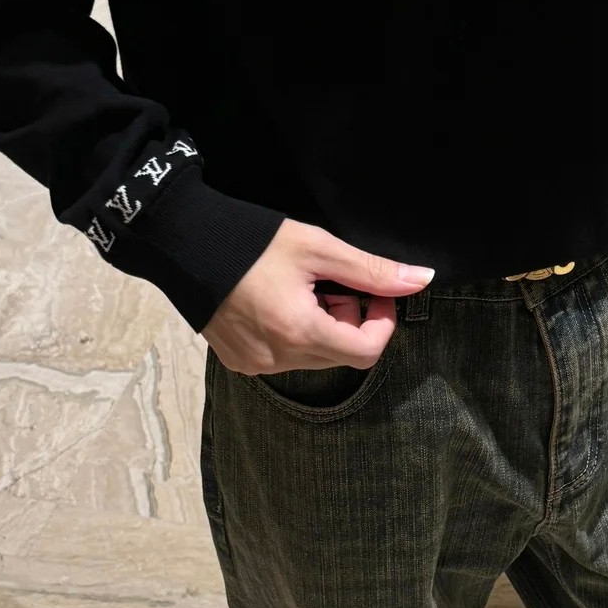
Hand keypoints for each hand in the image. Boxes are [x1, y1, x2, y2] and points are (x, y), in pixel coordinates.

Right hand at [202, 217, 433, 374]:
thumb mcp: (318, 248)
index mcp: (300, 332)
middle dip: (350, 322)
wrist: (184, 244)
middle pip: (342, 355)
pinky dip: (294, 336)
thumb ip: (372, 270)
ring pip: (314, 358)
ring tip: (302, 291)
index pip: (367, 351)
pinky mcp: (239, 362)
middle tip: (333, 285)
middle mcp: (277, 358)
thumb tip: (422, 280)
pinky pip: (284, 359)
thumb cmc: (251, 242)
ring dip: (323, 329)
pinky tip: (277, 303)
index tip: (374, 294)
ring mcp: (255, 365)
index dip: (382, 322)